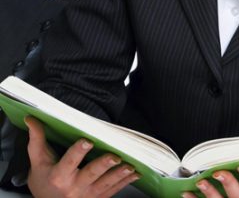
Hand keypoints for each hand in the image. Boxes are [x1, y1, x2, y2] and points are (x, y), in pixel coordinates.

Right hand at [25, 116, 139, 197]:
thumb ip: (37, 140)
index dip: (78, 151)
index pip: (69, 161)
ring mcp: (87, 195)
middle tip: (114, 156)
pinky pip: (114, 190)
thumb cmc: (44, 182)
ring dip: (119, 174)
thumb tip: (31, 119)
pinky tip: (135, 174)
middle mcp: (74, 187)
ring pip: (106, 183)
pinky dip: (125, 182)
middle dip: (103, 165)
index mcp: (59, 176)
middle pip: (91, 174)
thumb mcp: (38, 162)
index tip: (87, 141)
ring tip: (130, 166)